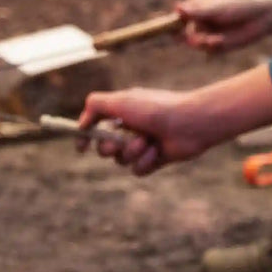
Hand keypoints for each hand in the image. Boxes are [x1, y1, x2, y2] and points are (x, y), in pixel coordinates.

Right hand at [78, 88, 213, 175]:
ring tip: (148, 141)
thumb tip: (81, 123)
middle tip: (119, 142)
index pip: (96, 125)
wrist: (190, 123)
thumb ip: (96, 105)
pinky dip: (145, 162)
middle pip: (105, 147)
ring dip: (132, 152)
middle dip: (110, 146)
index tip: (81, 147)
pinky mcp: (154, 159)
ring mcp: (142, 145)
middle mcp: (130, 128)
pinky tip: (158, 151)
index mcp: (122, 111)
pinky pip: (138, 170)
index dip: (86, 136)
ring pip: (121, 160)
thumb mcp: (121, 101)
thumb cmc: (156, 109)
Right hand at [176, 0, 271, 51]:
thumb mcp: (216, 8)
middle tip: (191, 38)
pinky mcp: (217, 45)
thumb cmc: (239, 5)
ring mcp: (207, 33)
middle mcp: (200, 20)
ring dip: (200, 42)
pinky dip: (211, 46)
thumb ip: (196, 12)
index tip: (161, 25)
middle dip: (185, 36)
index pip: (177, 15)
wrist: (262, 17)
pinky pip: (207, 49)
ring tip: (213, 39)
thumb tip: (176, 7)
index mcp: (197, 6)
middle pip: (181, 32)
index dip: (167, 22)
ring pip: (194, 42)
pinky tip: (219, 41)